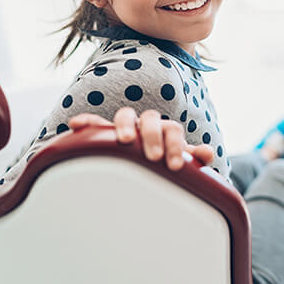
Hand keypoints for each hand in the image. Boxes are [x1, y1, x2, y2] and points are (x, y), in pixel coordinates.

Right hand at [68, 108, 214, 170]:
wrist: (142, 168)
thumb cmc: (160, 164)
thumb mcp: (177, 162)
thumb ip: (193, 157)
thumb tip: (207, 153)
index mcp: (164, 131)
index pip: (172, 129)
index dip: (175, 144)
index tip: (174, 166)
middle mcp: (145, 125)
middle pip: (151, 119)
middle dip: (153, 135)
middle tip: (154, 157)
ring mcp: (126, 127)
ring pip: (125, 115)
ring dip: (126, 125)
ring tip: (125, 140)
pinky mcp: (105, 133)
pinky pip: (95, 123)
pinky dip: (87, 122)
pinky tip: (76, 125)